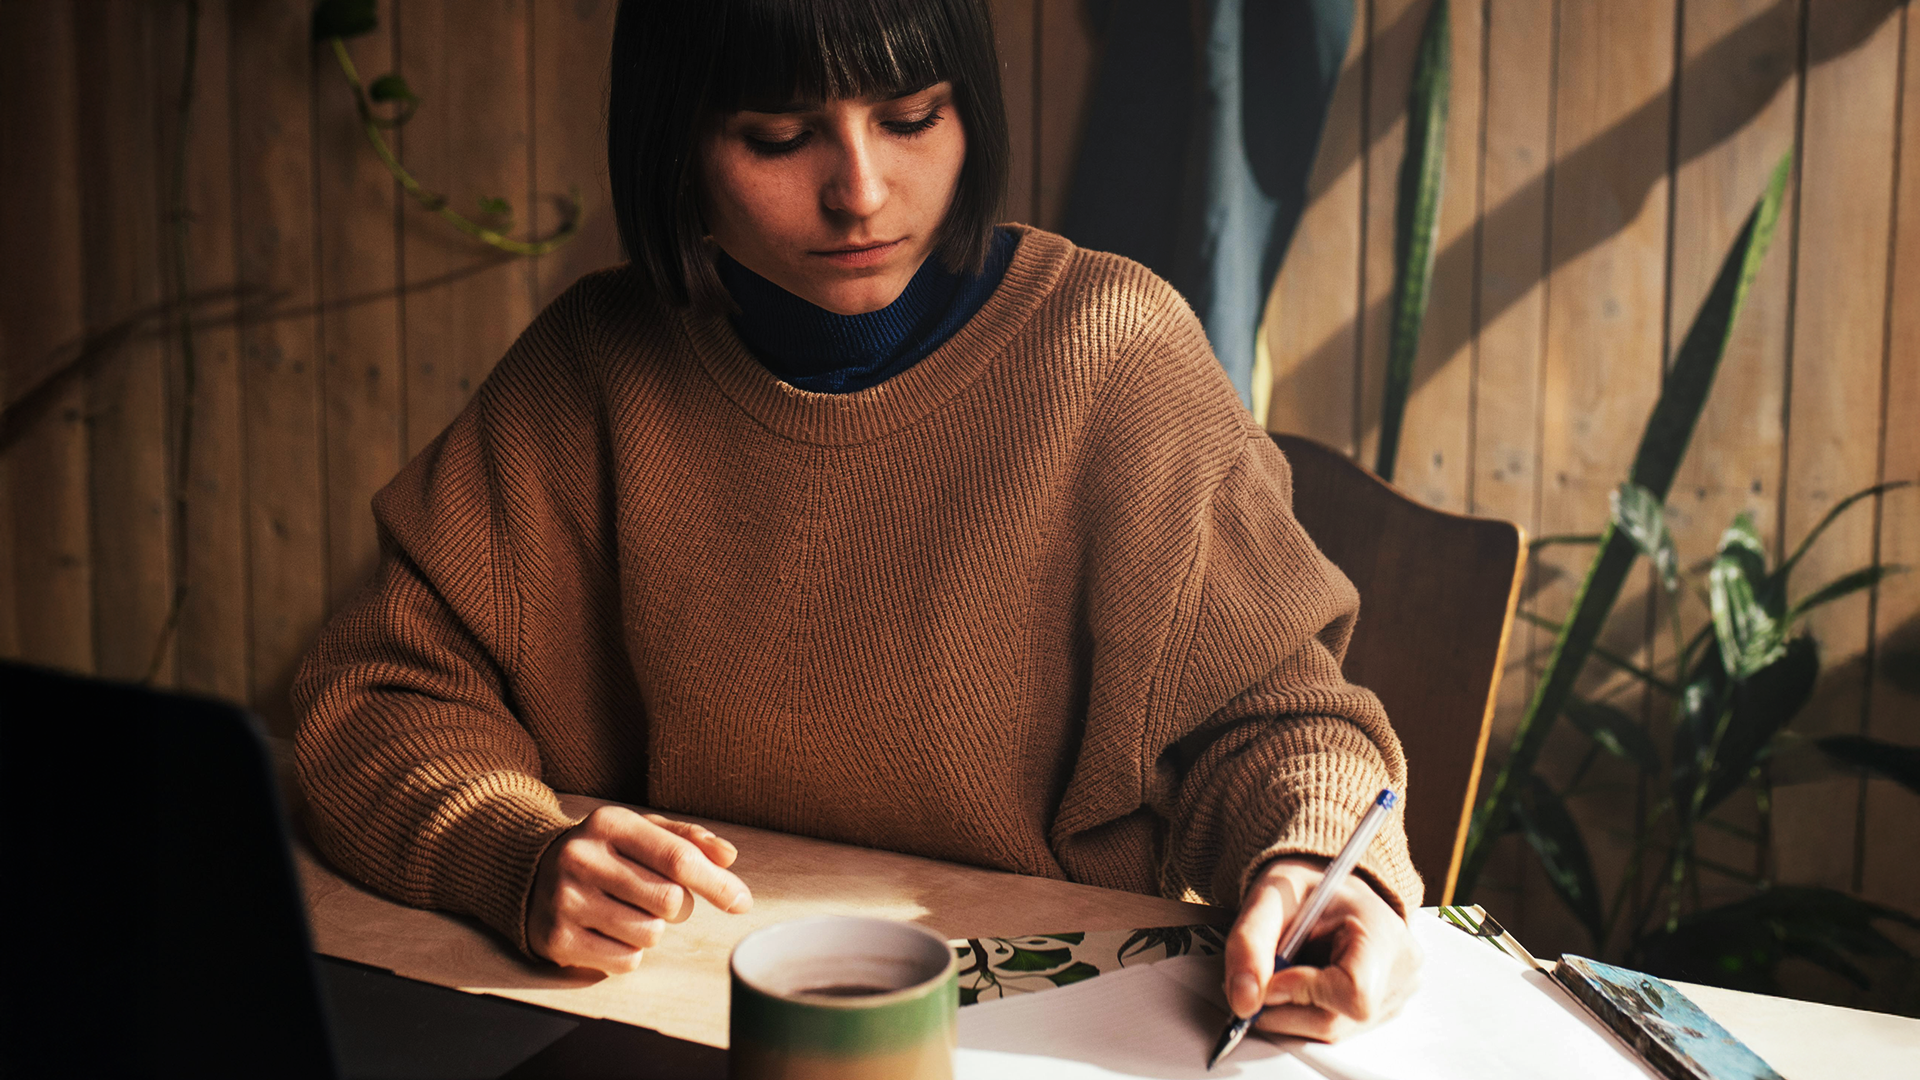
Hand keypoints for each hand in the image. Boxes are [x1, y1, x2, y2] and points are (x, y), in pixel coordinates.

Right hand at [526, 806, 752, 973]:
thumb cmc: (603, 851)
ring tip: (627, 911)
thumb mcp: (641, 831)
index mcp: (609, 823)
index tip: (742, 902)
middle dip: (677, 906)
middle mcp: (581, 858)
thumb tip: (729, 857)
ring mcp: (565, 900)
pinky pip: (625, 961)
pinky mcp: (556, 939)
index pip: (677, 858)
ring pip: (649, 934)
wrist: (528, 870)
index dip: (717, 883)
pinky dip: (629, 952)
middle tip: (657, 897)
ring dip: (651, 929)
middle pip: (669, 901)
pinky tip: (609, 930)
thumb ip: (688, 840)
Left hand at [1222, 856, 1421, 1040]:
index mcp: (1382, 932)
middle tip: (1266, 975)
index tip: (1273, 974)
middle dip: (1283, 1006)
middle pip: (1334, 1022)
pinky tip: (1304, 983)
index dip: (1301, 992)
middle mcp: (1399, 969)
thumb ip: (1249, 944)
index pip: (1354, 993)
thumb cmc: (1307, 889)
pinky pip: (1334, 1031)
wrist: (1327, 889)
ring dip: (1290, 1012)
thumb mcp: (1269, 898)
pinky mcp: (1382, 1011)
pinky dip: (1305, 1014)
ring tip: (1286, 972)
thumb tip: (1243, 1001)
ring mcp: (1395, 995)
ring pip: (1330, 1032)